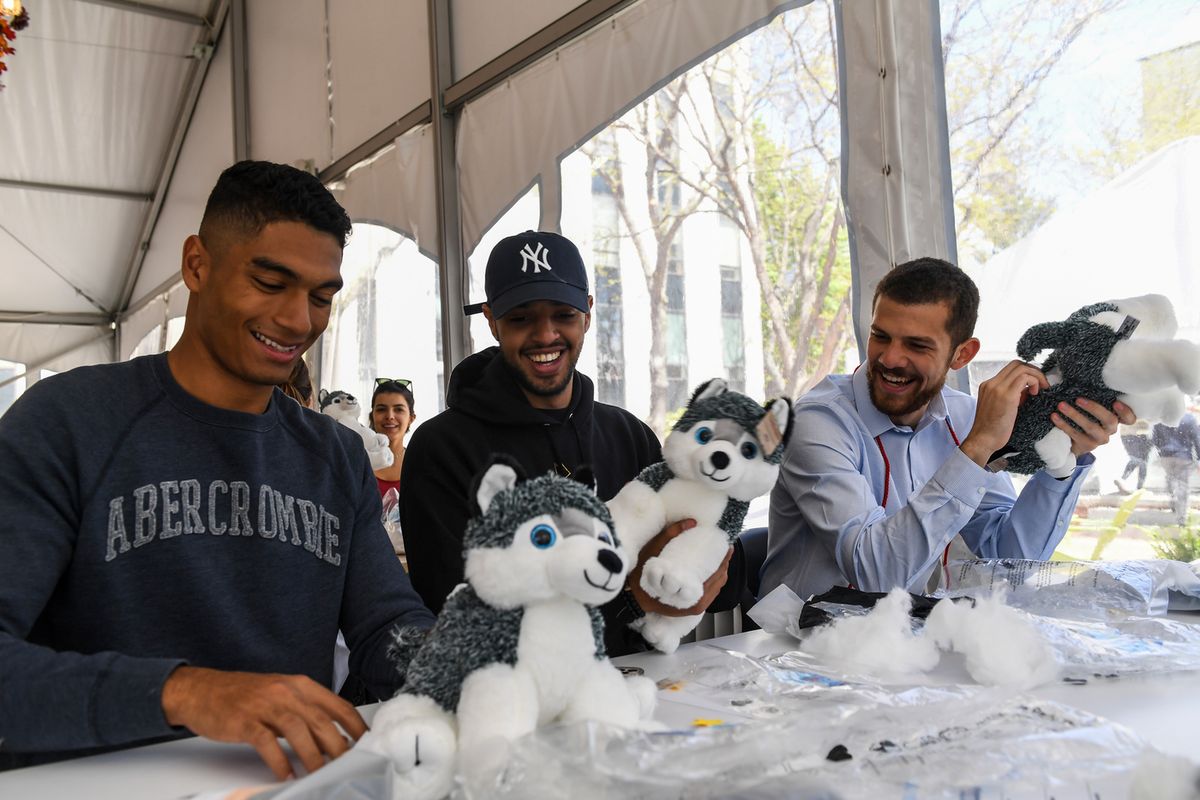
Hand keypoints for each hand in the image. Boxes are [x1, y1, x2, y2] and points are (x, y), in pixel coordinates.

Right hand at [161, 666, 367, 779]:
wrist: (201, 690)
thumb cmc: (244, 696)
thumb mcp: (280, 695)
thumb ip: (305, 712)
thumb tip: (332, 739)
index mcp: (299, 685)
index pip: (337, 704)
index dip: (355, 725)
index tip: (367, 742)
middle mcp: (286, 692)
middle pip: (321, 720)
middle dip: (338, 746)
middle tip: (348, 766)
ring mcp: (265, 705)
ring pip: (298, 730)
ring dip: (312, 756)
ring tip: (320, 775)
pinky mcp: (244, 721)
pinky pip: (267, 743)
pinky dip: (279, 761)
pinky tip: (286, 775)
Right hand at [626, 519, 731, 616]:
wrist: (632, 598)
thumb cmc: (641, 576)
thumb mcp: (653, 550)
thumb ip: (670, 535)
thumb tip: (691, 521)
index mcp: (692, 593)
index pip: (717, 576)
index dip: (725, 560)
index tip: (728, 547)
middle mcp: (697, 603)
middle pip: (719, 582)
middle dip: (724, 565)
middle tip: (725, 549)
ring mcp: (694, 607)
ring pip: (715, 589)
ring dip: (719, 573)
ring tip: (720, 558)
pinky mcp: (690, 607)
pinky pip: (707, 594)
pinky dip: (712, 582)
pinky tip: (711, 571)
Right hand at [959, 360, 1050, 466]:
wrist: (982, 440)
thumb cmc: (992, 429)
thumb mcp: (1000, 407)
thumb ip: (1011, 396)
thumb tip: (1027, 391)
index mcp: (988, 386)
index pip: (1010, 369)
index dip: (1026, 373)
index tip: (1034, 385)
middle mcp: (991, 383)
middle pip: (1016, 364)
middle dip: (1033, 371)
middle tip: (1042, 385)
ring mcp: (997, 388)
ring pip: (1021, 367)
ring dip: (1036, 376)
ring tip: (1039, 390)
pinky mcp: (1006, 395)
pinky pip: (1025, 378)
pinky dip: (1034, 382)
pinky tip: (1035, 394)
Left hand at [1055, 398, 1133, 457]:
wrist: (1072, 441)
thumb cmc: (1084, 416)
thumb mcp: (1091, 408)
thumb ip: (1095, 397)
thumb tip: (1084, 378)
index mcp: (1115, 418)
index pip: (1129, 418)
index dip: (1126, 412)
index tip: (1116, 402)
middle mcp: (1110, 430)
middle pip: (1109, 420)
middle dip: (1094, 408)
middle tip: (1078, 399)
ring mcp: (1100, 439)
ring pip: (1091, 427)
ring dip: (1075, 415)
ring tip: (1061, 405)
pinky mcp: (1087, 445)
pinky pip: (1075, 434)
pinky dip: (1063, 424)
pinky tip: (1054, 416)